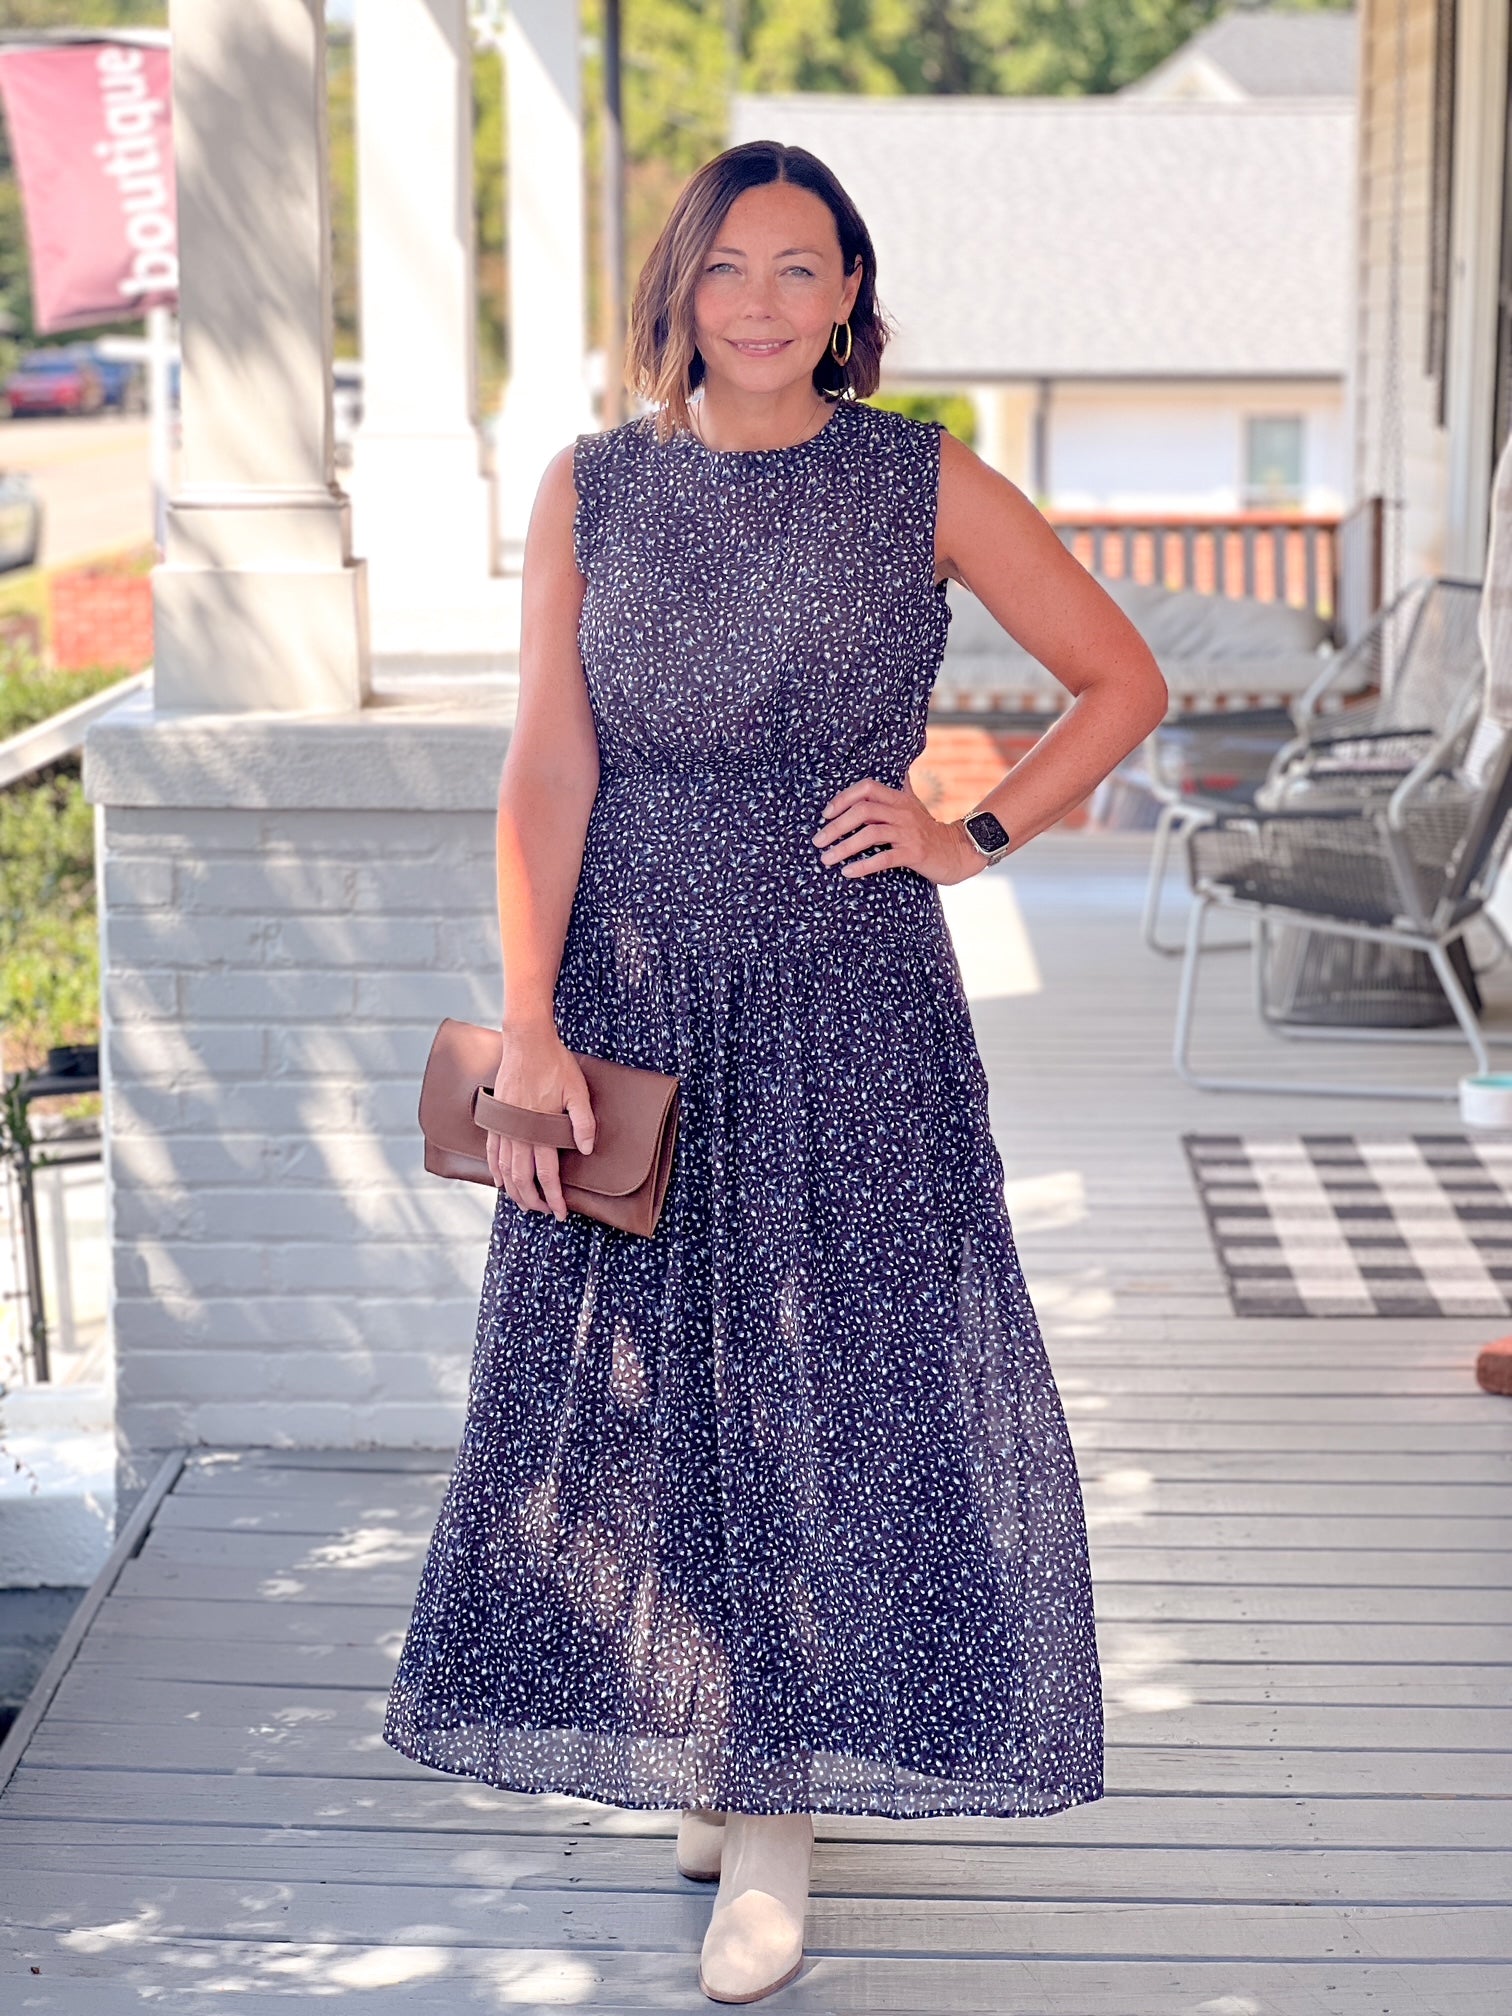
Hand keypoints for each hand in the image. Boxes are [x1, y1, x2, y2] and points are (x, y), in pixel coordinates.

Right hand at [484, 1017, 595, 1222]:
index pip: (547, 1175)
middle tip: (546, 1212)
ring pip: (505, 1170)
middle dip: (534, 1201)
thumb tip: (586, 1150)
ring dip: (514, 1191)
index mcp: (540, 1129)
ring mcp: (505, 1126)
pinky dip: (495, 1170)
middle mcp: (519, 1132)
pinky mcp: (496, 1118)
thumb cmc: (555, 1064)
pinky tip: (500, 1182)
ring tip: (525, 1204)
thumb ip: (583, 1122)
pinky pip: (492, 1152)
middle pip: (523, 1179)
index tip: (561, 1213)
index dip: (554, 1197)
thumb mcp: (578, 1091)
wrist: (526, 1042)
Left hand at [812, 775, 983, 886]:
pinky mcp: (914, 854)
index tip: (826, 814)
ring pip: (870, 834)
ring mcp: (909, 832)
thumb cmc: (928, 830)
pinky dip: (863, 865)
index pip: (867, 788)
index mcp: (899, 798)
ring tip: (826, 859)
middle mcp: (903, 812)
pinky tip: (848, 872)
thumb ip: (900, 789)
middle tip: (818, 841)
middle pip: (863, 811)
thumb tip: (897, 769)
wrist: (958, 851)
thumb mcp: (914, 805)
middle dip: (835, 826)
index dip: (843, 798)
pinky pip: (884, 858)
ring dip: (844, 847)